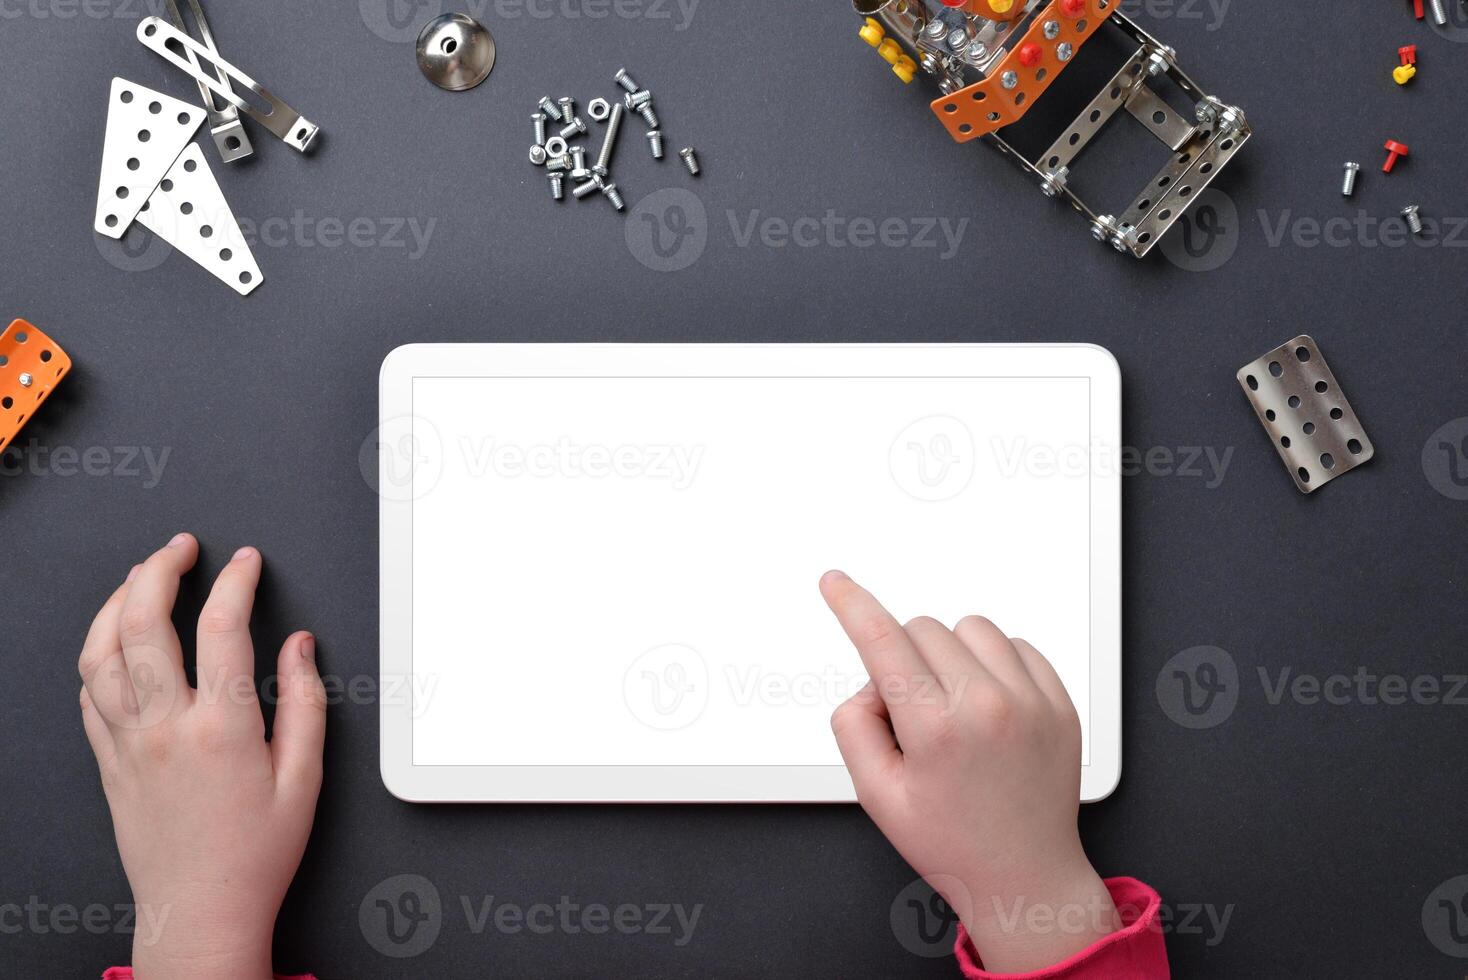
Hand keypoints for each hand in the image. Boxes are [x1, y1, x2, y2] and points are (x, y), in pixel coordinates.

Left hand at [77, 534, 325, 979]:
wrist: (200, 911)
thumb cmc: (255, 853)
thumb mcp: (305, 777)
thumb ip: (305, 703)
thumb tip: (298, 647)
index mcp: (223, 728)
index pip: (223, 627)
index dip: (236, 581)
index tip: (246, 561)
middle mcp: (166, 727)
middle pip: (144, 623)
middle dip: (160, 569)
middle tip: (181, 547)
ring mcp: (128, 743)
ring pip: (101, 652)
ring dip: (117, 602)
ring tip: (140, 577)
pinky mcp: (107, 761)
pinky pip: (87, 694)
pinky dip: (98, 654)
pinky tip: (117, 641)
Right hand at [820, 571, 1117, 972]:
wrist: (1025, 877)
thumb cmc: (953, 843)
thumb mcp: (877, 795)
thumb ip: (854, 728)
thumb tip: (869, 684)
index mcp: (937, 729)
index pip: (882, 641)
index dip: (851, 605)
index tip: (836, 583)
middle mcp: (988, 706)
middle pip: (923, 629)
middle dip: (903, 658)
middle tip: (911, 715)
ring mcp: (1031, 701)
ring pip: (971, 628)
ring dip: (950, 654)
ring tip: (953, 706)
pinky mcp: (1060, 703)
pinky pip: (1016, 645)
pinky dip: (994, 663)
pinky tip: (988, 706)